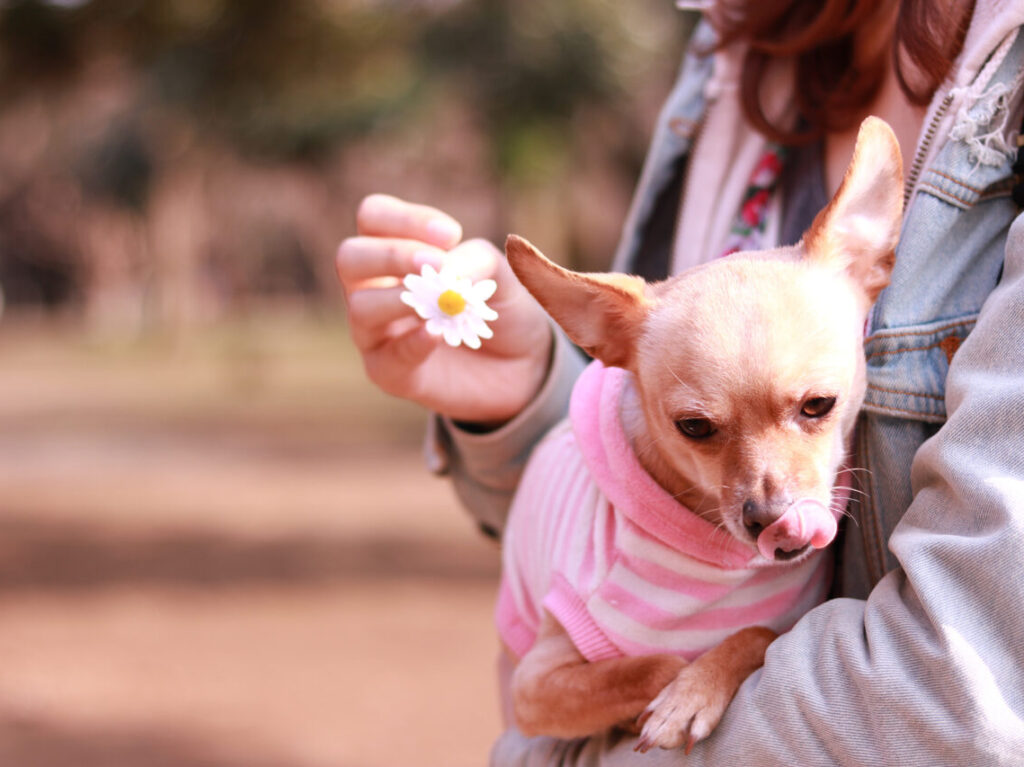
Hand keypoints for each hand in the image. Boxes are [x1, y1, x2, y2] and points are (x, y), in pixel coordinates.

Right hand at [337, 194, 551, 424]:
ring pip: (360, 307)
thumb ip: (475, 261)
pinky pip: (387, 359)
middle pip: (350, 257)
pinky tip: (438, 333)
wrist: (522, 365)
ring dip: (399, 299)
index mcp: (395, 252)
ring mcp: (377, 332)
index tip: (452, 234)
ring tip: (441, 301)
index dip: (404, 219)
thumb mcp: (501, 273)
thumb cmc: (500, 307)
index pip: (373, 217)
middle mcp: (374, 288)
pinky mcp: (391, 373)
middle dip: (391, 254)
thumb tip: (444, 266)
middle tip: (435, 263)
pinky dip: (412, 343)